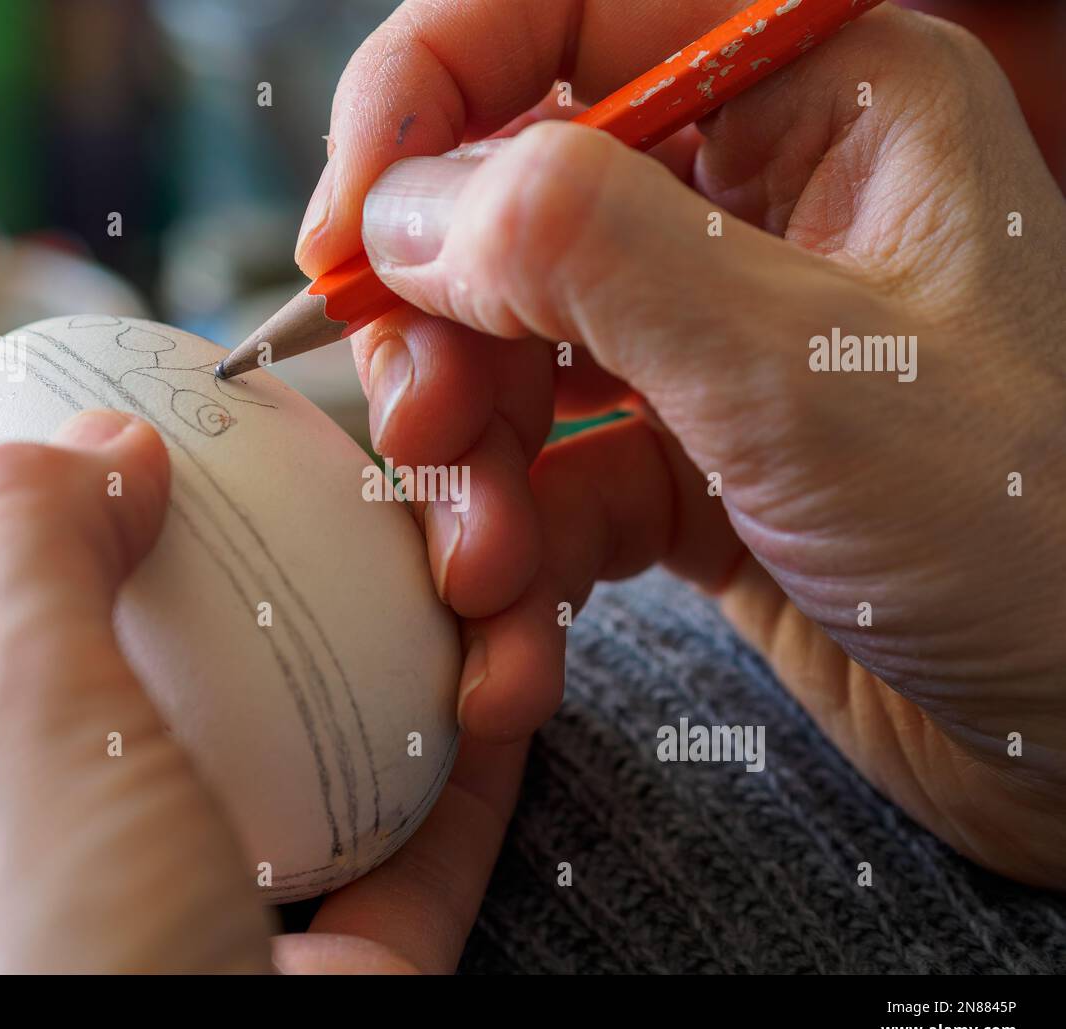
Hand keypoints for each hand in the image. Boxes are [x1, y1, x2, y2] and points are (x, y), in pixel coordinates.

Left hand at [0, 411, 523, 972]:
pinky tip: (502, 677)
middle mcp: (21, 897)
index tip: (113, 433)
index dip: (12, 517)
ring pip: (284, 764)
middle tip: (295, 480)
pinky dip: (458, 767)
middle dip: (228, 576)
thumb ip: (22, 557)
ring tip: (431, 562)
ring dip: (372, 663)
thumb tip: (87, 444)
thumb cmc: (49, 999)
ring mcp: (186, 947)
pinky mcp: (323, 1000)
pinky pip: (400, 857)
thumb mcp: (4, 742)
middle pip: (134, 681)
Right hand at [300, 1, 1065, 885]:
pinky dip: (517, 566)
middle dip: (446, 340)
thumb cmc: (1029, 531)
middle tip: (427, 438)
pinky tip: (515, 651)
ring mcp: (710, 347)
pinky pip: (552, 487)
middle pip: (507, 213)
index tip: (345, 230)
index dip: (426, 99)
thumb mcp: (799, 373)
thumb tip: (408, 208)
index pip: (563, 20)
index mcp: (815, 108)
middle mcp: (751, 211)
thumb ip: (591, 255)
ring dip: (471, 479)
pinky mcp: (686, 471)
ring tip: (483, 582)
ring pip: (513, 363)